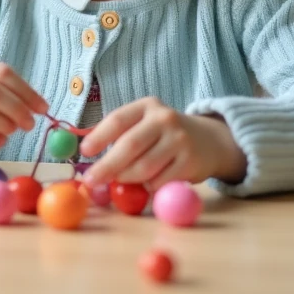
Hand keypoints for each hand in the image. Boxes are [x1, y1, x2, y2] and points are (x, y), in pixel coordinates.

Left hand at [78, 97, 246, 190]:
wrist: (209, 141)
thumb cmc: (164, 135)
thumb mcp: (145, 124)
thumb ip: (121, 135)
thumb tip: (88, 156)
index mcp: (147, 106)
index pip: (118, 119)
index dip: (98, 136)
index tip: (84, 152)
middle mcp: (164, 119)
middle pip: (129, 145)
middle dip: (107, 166)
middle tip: (91, 180)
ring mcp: (179, 140)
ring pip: (144, 168)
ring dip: (127, 179)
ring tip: (122, 181)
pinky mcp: (190, 162)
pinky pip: (159, 182)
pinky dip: (148, 188)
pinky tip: (149, 183)